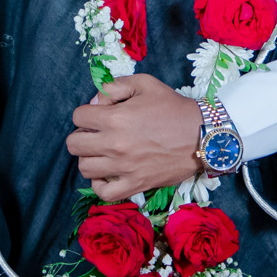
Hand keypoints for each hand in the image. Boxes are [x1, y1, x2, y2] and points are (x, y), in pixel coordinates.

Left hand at [66, 73, 205, 200]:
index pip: (78, 116)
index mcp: (115, 118)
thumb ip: (114, 87)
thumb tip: (95, 102)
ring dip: (89, 158)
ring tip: (103, 152)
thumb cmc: (174, 107)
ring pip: (84, 168)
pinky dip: (99, 185)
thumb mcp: (145, 84)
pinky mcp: (135, 184)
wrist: (201, 135)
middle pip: (74, 144)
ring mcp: (123, 168)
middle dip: (82, 135)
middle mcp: (115, 144)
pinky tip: (107, 174)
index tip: (100, 114)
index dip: (87, 112)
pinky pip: (103, 193)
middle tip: (97, 133)